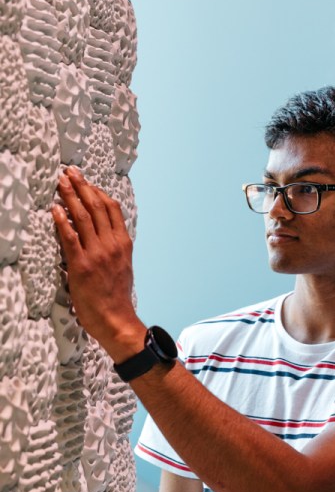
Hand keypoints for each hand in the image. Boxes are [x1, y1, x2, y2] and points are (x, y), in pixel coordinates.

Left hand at [52, 167, 145, 359]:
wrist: (116, 319)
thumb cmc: (117, 297)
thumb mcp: (123, 266)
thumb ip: (114, 248)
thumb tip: (102, 234)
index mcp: (123, 243)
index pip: (111, 209)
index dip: (98, 191)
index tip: (87, 181)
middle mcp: (111, 244)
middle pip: (96, 206)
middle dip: (82, 186)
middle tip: (70, 172)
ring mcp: (97, 254)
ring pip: (83, 216)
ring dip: (70, 196)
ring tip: (60, 182)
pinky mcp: (81, 265)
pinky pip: (70, 237)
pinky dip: (62, 221)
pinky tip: (54, 209)